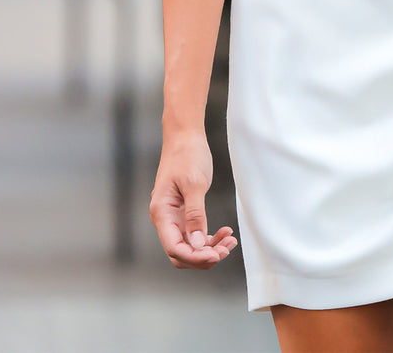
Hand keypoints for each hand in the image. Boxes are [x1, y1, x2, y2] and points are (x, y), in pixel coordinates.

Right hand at [149, 132, 237, 268]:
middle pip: (181, 253)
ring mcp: (174, 217)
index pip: (175, 248)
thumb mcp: (194, 184)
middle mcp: (165, 219)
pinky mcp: (184, 213)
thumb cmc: (187, 155)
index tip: (216, 255)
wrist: (185, 136)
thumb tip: (198, 244)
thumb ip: (195, 215)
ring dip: (209, 249)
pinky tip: (225, 233)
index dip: (195, 257)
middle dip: (203, 256)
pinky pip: (195, 234)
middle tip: (227, 249)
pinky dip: (210, 238)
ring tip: (230, 242)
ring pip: (190, 246)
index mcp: (162, 213)